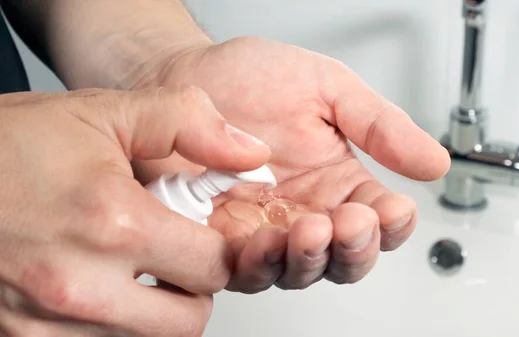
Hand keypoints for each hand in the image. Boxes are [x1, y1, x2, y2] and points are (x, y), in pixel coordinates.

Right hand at [0, 88, 269, 335]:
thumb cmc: (9, 145)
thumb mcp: (106, 114)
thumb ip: (191, 126)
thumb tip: (252, 154)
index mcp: (112, 223)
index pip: (214, 269)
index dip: (216, 251)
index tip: (199, 235)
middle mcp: (79, 286)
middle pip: (187, 321)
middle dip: (190, 289)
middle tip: (169, 257)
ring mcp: (43, 324)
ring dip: (149, 313)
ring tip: (125, 269)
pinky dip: (108, 328)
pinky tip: (94, 288)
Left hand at [132, 36, 449, 292]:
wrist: (182, 77)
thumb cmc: (250, 78)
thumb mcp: (327, 88)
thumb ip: (379, 126)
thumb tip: (434, 162)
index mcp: (338, 180)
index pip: (381, 219)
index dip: (392, 223)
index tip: (391, 209)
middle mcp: (307, 212)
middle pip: (346, 258)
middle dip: (353, 249)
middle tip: (350, 222)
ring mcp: (266, 230)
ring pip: (300, 270)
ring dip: (310, 259)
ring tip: (309, 229)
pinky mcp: (224, 241)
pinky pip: (247, 269)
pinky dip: (259, 263)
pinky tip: (264, 240)